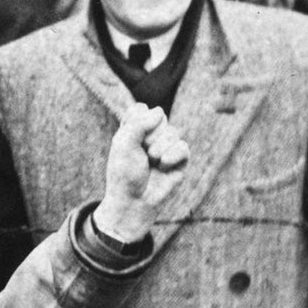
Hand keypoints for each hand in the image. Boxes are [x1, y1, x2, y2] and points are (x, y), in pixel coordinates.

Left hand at [96, 102, 189, 244]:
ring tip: (152, 161)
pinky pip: (183, 147)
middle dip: (149, 136)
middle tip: (142, 153)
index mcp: (134, 128)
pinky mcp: (180, 160)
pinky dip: (172, 156)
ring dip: (159, 148)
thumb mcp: (124, 143)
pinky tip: (163, 166)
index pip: (141, 109)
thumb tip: (160, 110)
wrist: (135, 199)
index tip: (128, 138)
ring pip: (173, 132)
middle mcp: (152, 134)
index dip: (136, 121)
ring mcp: (167, 146)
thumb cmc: (125, 172)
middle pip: (159, 117)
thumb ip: (140, 123)